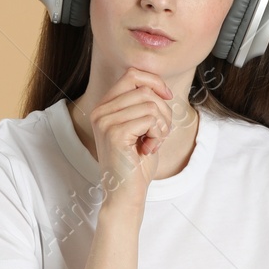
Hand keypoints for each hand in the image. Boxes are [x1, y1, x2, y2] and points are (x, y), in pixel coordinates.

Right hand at [81, 68, 175, 207]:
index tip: (167, 98)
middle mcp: (101, 111)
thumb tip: (161, 87)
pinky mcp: (115, 134)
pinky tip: (149, 149)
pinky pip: (150, 120)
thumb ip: (144, 105)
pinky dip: (158, 135)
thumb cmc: (136, 163)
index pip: (132, 74)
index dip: (155, 82)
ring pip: (151, 105)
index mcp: (105, 106)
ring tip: (153, 142)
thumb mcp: (141, 127)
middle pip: (145, 90)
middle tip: (159, 133)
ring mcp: (105, 122)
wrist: (126, 193)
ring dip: (162, 126)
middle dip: (163, 111)